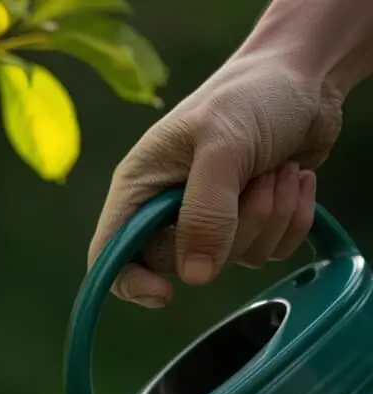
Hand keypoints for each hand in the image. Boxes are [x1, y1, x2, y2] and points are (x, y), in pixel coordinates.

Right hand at [87, 49, 345, 306]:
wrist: (304, 76)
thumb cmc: (249, 96)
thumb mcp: (222, 147)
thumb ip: (206, 212)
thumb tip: (195, 276)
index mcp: (140, 187)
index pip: (112, 253)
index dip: (128, 280)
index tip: (164, 293)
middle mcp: (168, 208)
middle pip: (184, 263)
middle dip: (232, 230)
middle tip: (255, 183)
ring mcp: (211, 217)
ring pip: (234, 259)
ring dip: (269, 217)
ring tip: (276, 170)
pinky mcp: (249, 220)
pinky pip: (268, 251)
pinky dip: (291, 220)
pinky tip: (293, 181)